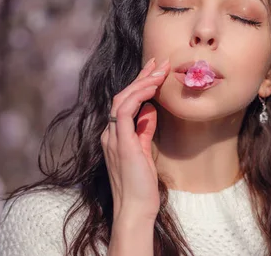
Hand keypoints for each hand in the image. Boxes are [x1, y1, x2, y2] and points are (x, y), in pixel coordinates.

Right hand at [100, 57, 169, 222]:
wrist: (136, 209)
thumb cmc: (141, 185)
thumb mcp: (144, 151)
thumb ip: (144, 130)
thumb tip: (150, 110)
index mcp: (115, 135)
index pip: (125, 102)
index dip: (139, 84)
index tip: (154, 71)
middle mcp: (110, 133)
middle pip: (122, 95)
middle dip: (142, 76)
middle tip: (159, 62)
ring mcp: (113, 137)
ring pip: (122, 99)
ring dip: (142, 82)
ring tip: (160, 71)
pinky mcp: (121, 142)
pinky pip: (125, 111)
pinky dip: (138, 96)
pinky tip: (152, 88)